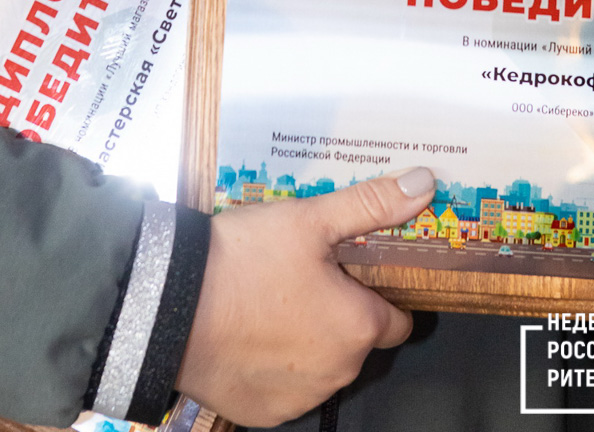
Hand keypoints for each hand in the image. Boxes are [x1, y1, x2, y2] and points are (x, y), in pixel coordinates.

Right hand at [175, 166, 434, 427]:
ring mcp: (300, 397)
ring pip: (321, 364)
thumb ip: (370, 204)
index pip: (397, 319)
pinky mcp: (263, 412)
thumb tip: (423, 184)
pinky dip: (273, 363)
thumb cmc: (245, 261)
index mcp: (358, 327)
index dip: (378, 292)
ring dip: (306, 337)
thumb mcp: (310, 219)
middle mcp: (339, 372)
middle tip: (301, 272)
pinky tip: (249, 329)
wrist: (169, 305)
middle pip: (355, 339)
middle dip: (337, 310)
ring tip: (269, 296)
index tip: (351, 270)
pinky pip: (284, 386)